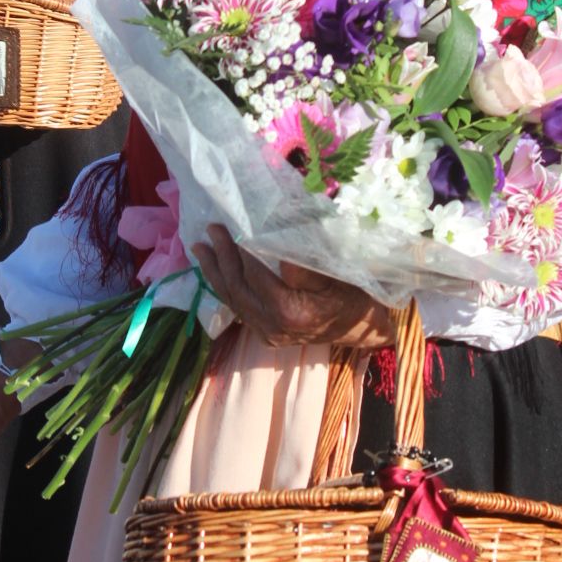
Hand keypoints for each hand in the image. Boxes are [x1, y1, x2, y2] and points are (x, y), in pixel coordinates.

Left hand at [191, 224, 394, 350]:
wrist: (361, 328)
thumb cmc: (353, 295)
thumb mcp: (335, 274)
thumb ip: (303, 264)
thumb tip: (273, 245)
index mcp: (290, 311)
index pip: (255, 274)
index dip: (241, 249)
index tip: (232, 225)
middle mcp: (273, 327)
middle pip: (238, 288)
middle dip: (222, 257)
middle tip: (211, 229)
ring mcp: (267, 334)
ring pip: (233, 300)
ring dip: (215, 272)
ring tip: (201, 248)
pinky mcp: (265, 336)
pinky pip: (239, 309)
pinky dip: (226, 287)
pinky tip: (215, 270)